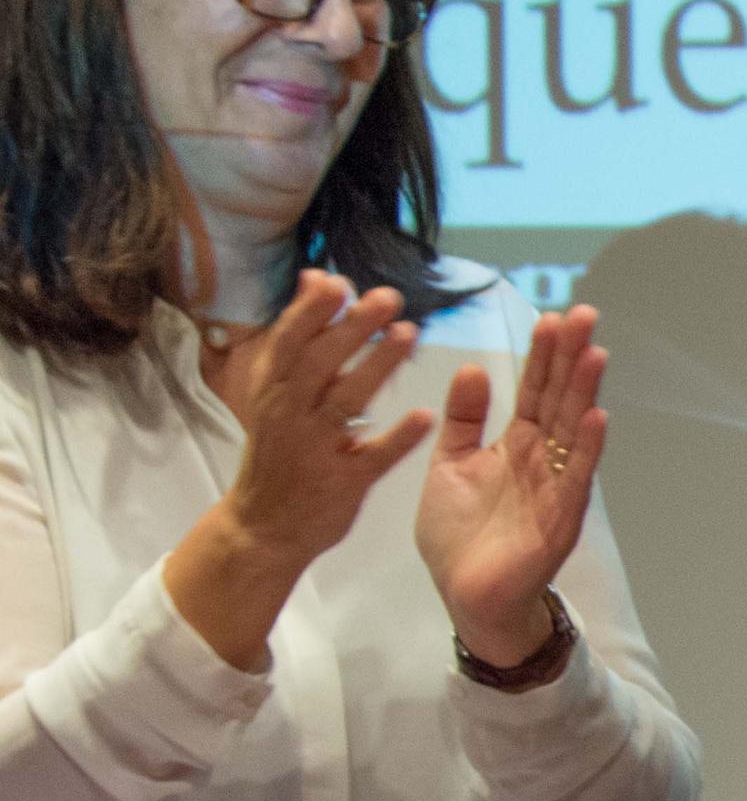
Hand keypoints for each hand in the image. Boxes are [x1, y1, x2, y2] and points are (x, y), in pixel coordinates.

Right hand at [164, 274, 433, 671]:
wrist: (265, 525)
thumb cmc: (280, 446)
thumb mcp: (275, 390)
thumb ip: (300, 335)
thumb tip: (317, 276)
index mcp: (271, 389)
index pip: (288, 341)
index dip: (312, 311)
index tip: (340, 282)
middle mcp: (289, 414)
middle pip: (319, 364)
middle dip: (352, 329)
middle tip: (388, 298)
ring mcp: (314, 449)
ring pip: (345, 403)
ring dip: (376, 368)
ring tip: (409, 335)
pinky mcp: (342, 482)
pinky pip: (372, 457)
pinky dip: (397, 438)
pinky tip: (426, 418)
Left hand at [415, 305, 607, 666]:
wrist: (466, 597)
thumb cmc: (458, 538)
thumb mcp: (448, 467)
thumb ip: (463, 421)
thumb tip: (476, 368)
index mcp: (515, 445)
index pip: (534, 391)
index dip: (543, 355)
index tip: (552, 317)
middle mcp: (542, 460)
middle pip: (560, 400)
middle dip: (571, 358)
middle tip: (584, 314)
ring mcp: (555, 487)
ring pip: (573, 431)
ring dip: (585, 392)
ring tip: (594, 352)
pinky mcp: (559, 518)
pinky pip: (575, 478)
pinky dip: (588, 449)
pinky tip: (597, 417)